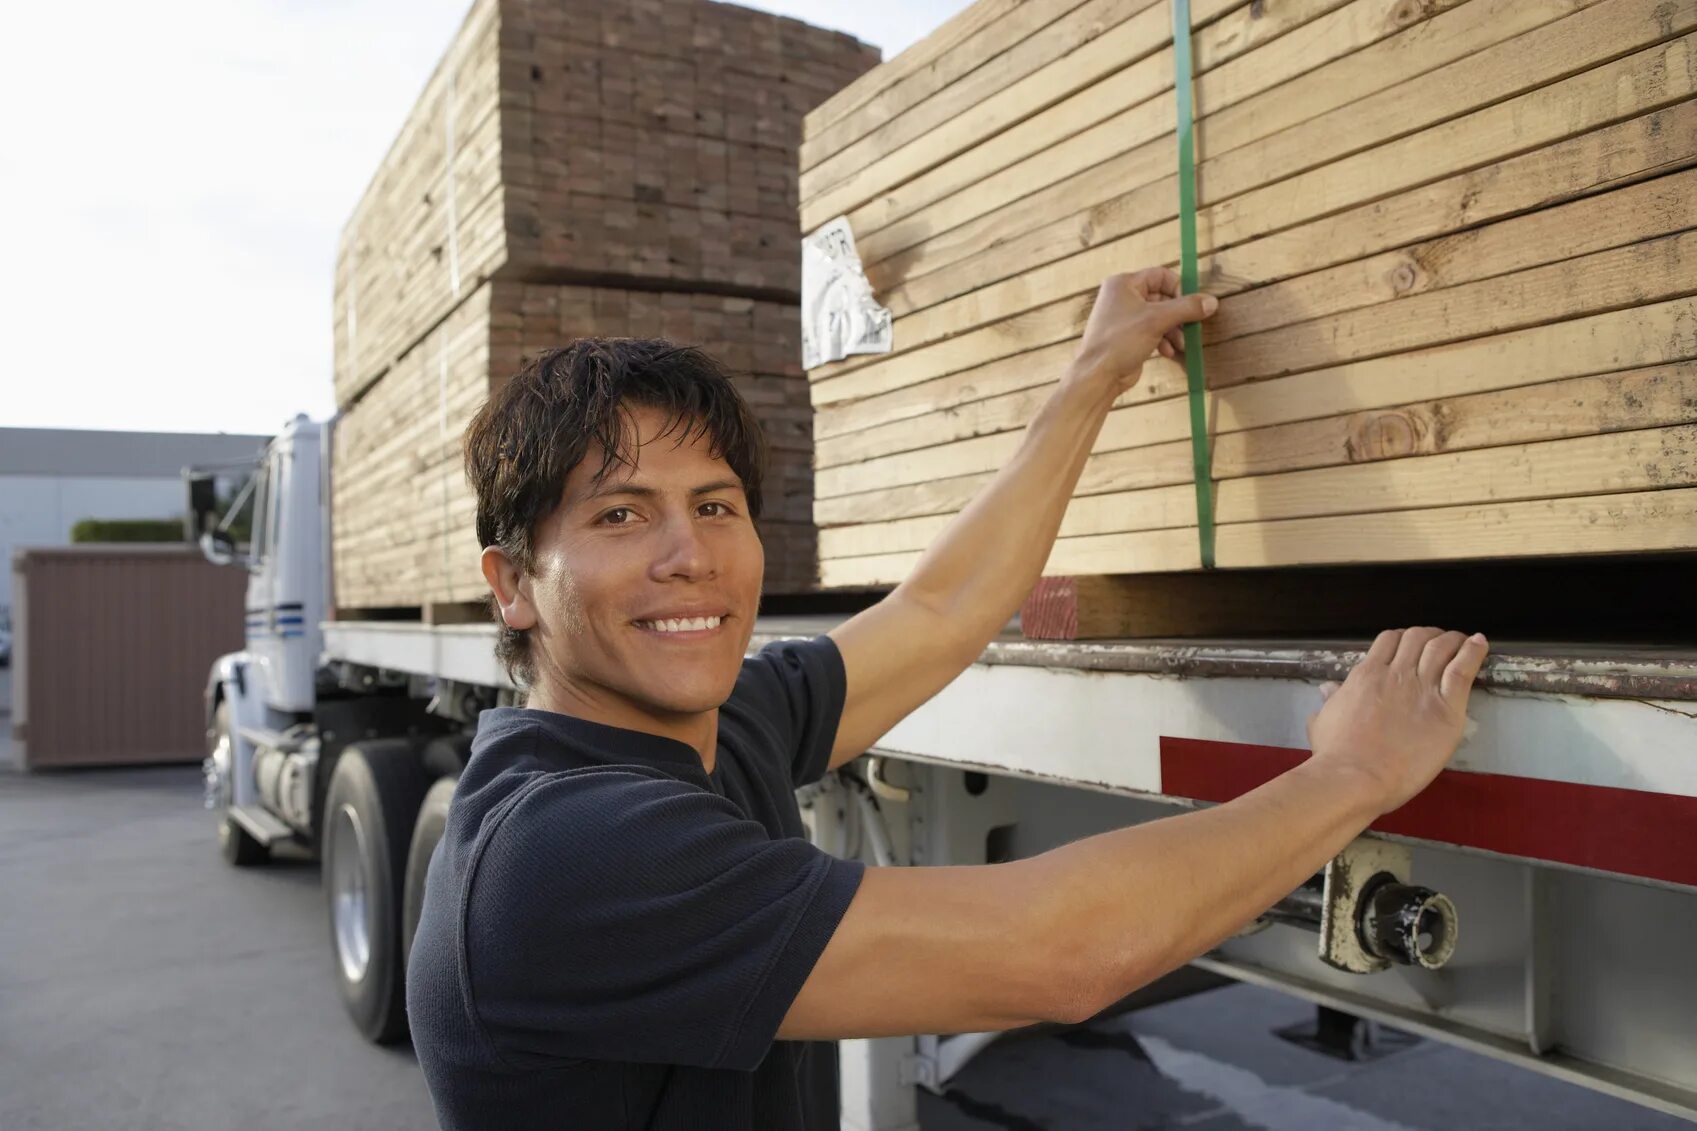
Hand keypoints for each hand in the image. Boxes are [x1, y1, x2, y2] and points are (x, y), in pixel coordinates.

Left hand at [1067, 269, 1218, 396]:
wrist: (1098, 375)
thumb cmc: (1121, 341)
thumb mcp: (1157, 320)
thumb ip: (1186, 308)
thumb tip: (1212, 301)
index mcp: (1124, 283)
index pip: (1160, 275)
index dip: (1179, 288)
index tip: (1192, 304)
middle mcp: (1122, 297)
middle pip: (1162, 298)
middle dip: (1178, 314)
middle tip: (1191, 327)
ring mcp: (1125, 317)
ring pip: (1160, 317)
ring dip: (1174, 330)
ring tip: (1180, 344)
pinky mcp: (1129, 336)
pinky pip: (1153, 331)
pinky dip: (1163, 340)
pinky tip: (1168, 352)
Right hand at [1307, 628, 1489, 814]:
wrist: (1355, 777)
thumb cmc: (1336, 755)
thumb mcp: (1323, 721)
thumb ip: (1330, 701)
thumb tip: (1327, 688)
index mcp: (1366, 675)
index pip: (1389, 640)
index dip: (1404, 637)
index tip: (1411, 645)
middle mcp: (1395, 674)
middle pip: (1417, 637)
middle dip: (1431, 636)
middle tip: (1440, 644)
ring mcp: (1421, 689)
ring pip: (1441, 647)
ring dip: (1453, 640)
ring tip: (1464, 641)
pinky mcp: (1445, 708)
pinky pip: (1462, 670)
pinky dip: (1473, 652)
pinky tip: (1480, 643)